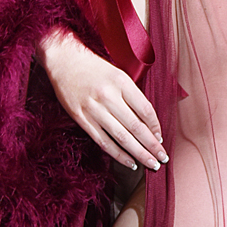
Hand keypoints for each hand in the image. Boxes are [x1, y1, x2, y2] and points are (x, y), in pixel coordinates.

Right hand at [39, 28, 167, 170]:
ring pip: (122, 137)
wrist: (63, 61)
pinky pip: (103, 141)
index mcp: (121, 82)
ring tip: (151, 164)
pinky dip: (119, 155)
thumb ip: (132, 95)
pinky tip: (130, 162)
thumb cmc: (93, 68)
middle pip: (136, 127)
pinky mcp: (81, 119)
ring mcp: (94, 109)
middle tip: (162, 158)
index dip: (156, 127)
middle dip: (152, 146)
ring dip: (139, 153)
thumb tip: (148, 122)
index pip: (145, 110)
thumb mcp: (117, 74)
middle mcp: (108, 96)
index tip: (161, 137)